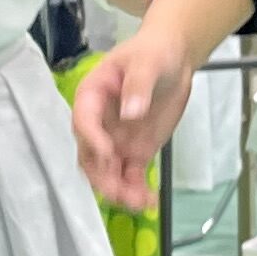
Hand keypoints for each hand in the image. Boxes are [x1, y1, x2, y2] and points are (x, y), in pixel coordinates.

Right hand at [74, 32, 194, 209]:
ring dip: (119, 190)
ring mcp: (115, 141)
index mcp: (92, 97)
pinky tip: (150, 203)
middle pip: (91, 156)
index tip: (108, 153)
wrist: (173, 60)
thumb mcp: (148, 61)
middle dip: (103, 176)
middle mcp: (98, 124)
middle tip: (121, 191)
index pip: (83, 121)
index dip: (92, 139)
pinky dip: (137, 192)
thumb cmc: (154, 53)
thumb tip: (130, 113)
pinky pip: (131, 177)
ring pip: (108, 173)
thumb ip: (138, 85)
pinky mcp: (135, 152)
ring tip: (140, 203)